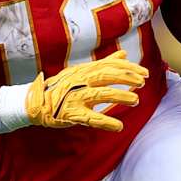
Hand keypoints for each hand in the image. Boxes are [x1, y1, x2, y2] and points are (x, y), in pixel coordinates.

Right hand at [25, 50, 147, 130]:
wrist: (36, 102)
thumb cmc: (62, 87)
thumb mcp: (82, 72)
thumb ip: (105, 64)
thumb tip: (124, 55)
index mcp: (84, 70)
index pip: (109, 65)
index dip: (128, 68)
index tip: (144, 72)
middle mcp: (80, 81)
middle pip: (106, 76)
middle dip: (126, 78)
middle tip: (142, 82)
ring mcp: (75, 97)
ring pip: (100, 94)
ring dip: (120, 97)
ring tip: (135, 100)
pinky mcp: (71, 113)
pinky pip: (90, 118)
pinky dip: (105, 122)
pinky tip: (118, 126)